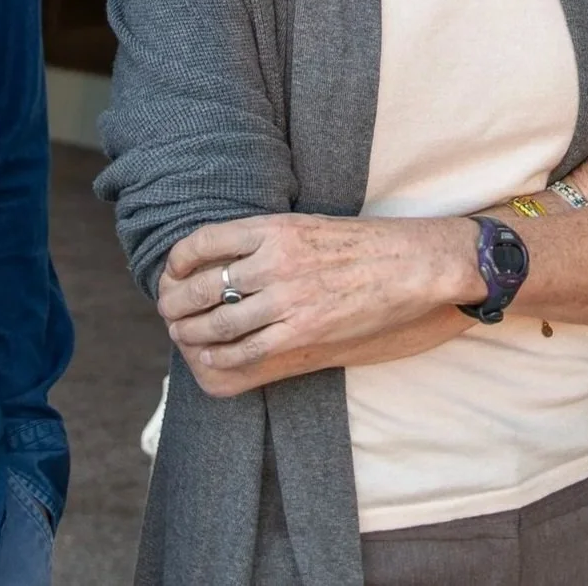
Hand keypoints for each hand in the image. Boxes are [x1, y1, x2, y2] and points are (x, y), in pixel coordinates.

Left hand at [156, 214, 471, 397]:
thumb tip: (230, 264)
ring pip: (215, 324)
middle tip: (170, 313)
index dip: (177, 263)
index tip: (172, 273)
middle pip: (199, 287)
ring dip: (192, 335)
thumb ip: (271, 244)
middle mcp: (274, 261)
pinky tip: (212, 359)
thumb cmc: (370, 245)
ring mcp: (287, 299)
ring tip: (185, 338)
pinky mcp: (304, 333)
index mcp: (274, 228)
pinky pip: (244, 352)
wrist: (417, 264)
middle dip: (175, 304)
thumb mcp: (312, 227)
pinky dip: (219, 358)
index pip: (202, 242)